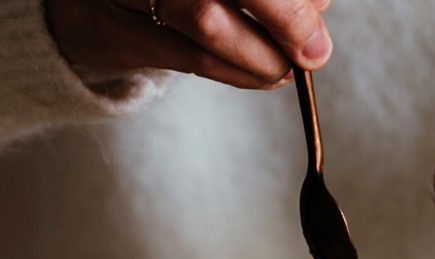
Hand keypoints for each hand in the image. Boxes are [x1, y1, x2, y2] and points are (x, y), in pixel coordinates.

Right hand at [45, 0, 332, 88]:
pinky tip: (269, 76)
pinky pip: (189, 61)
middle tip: (314, 47)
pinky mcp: (113, 32)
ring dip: (262, 53)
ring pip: (205, 20)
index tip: (320, 5)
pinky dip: (240, 74)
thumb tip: (318, 7)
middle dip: (282, 14)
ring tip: (291, 65)